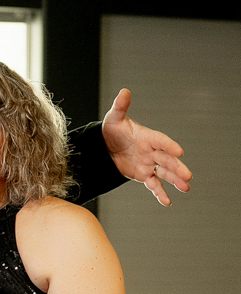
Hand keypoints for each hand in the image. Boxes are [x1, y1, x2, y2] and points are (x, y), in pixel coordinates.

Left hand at [101, 90, 191, 206]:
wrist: (105, 147)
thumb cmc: (112, 130)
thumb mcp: (114, 119)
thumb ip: (120, 107)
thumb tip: (124, 91)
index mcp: (148, 137)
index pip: (161, 141)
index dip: (169, 146)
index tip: (179, 152)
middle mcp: (152, 151)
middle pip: (167, 160)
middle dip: (177, 168)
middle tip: (188, 176)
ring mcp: (149, 164)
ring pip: (164, 173)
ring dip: (174, 180)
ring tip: (185, 188)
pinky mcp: (143, 175)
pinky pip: (153, 185)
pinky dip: (160, 193)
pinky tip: (167, 202)